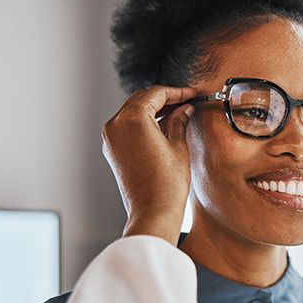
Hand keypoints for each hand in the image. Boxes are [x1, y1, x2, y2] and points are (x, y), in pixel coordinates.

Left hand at [101, 86, 198, 243]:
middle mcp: (116, 124)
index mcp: (132, 119)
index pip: (156, 94)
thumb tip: (185, 109)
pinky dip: (143, 122)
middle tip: (186, 101)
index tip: (191, 94)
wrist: (153, 211)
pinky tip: (162, 126)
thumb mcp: (178, 146)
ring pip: (132, 111)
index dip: (177, 92)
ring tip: (177, 112)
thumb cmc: (167, 183)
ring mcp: (111, 138)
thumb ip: (179, 121)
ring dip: (153, 109)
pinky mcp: (112, 150)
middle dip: (164, 98)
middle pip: (141, 99)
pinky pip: (127, 126)